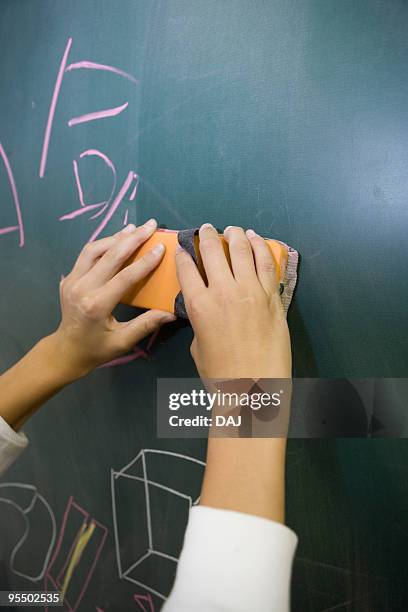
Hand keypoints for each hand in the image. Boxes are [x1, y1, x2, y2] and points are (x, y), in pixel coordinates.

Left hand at [53, 220, 174, 378]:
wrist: (67, 350)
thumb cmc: (97, 349)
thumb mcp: (123, 341)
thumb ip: (146, 324)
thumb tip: (172, 312)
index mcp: (96, 305)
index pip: (124, 277)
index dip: (144, 261)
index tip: (160, 247)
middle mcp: (82, 288)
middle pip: (110, 256)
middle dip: (133, 238)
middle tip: (150, 225)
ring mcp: (72, 280)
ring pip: (95, 249)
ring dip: (116, 237)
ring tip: (135, 228)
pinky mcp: (69, 277)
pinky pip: (87, 254)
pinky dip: (103, 244)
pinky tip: (117, 238)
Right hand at [175, 223, 290, 379]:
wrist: (256, 388)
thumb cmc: (221, 374)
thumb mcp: (198, 346)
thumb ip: (200, 321)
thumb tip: (207, 309)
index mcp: (199, 305)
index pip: (187, 269)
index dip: (183, 254)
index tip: (182, 247)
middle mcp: (223, 291)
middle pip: (213, 251)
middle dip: (207, 235)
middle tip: (206, 228)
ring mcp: (251, 291)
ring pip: (241, 251)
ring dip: (235, 235)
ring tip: (232, 228)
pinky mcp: (272, 295)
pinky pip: (266, 263)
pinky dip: (260, 247)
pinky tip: (255, 239)